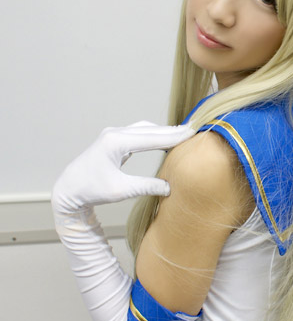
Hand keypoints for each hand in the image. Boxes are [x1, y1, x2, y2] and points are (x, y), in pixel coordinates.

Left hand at [52, 121, 194, 213]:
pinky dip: (153, 135)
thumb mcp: (121, 191)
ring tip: (183, 134)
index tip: (192, 133)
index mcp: (115, 143)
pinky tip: (164, 138)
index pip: (151, 138)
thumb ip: (146, 187)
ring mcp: (114, 135)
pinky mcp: (114, 140)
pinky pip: (138, 133)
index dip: (173, 136)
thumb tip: (169, 187)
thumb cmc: (91, 190)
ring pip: (144, 129)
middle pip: (149, 129)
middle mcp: (115, 134)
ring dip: (163, 131)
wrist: (69, 188)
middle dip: (172, 131)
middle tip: (194, 130)